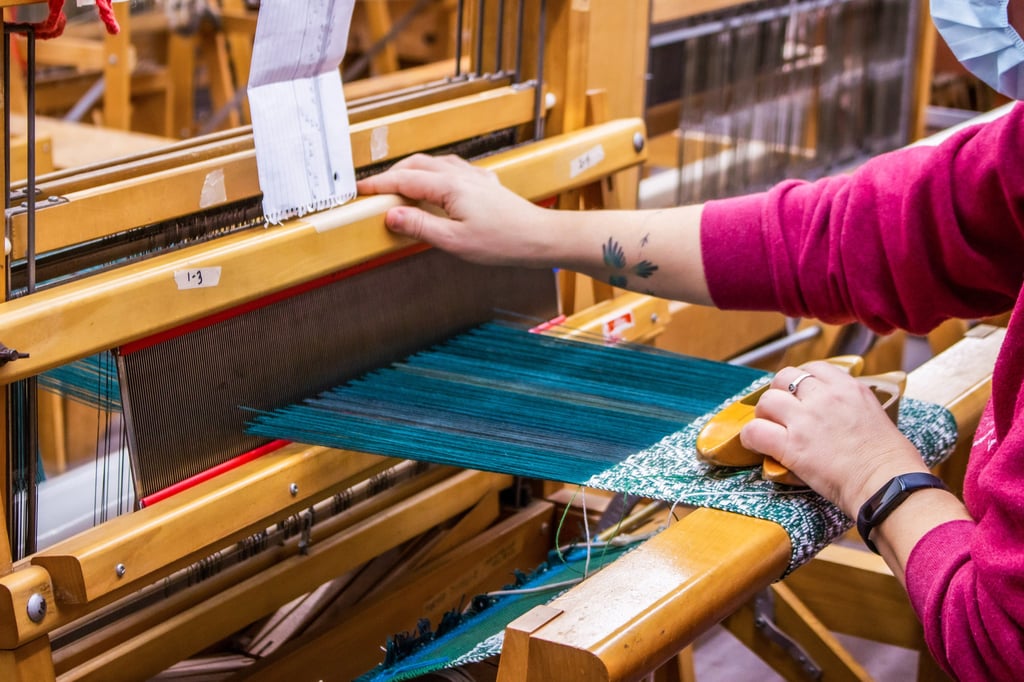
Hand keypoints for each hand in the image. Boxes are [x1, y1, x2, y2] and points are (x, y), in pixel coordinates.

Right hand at [356, 154, 555, 267]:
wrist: (540, 237)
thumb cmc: (503, 242)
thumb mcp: (455, 241)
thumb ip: (420, 226)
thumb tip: (391, 215)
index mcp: (449, 186)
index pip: (404, 180)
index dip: (379, 185)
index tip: (359, 189)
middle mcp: (461, 175)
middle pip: (417, 164)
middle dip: (392, 173)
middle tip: (375, 188)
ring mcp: (475, 177)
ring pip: (436, 162)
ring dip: (414, 170)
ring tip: (400, 184)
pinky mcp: (486, 184)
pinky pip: (454, 168)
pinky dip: (436, 172)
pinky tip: (439, 183)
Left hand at [740, 360, 929, 515]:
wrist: (889, 486)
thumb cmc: (891, 461)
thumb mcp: (876, 417)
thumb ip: (852, 407)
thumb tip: (839, 415)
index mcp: (849, 388)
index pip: (813, 368)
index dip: (800, 380)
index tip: (798, 394)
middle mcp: (825, 397)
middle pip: (784, 377)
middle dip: (779, 393)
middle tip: (781, 412)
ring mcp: (806, 420)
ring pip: (766, 400)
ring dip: (764, 414)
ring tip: (769, 428)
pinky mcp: (792, 445)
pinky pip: (755, 431)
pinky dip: (751, 438)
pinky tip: (757, 445)